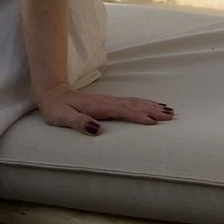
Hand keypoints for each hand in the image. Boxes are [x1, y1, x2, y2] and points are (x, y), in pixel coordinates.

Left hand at [35, 88, 171, 135]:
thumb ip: (79, 123)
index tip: (154, 122)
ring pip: (135, 102)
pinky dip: (144, 104)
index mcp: (99, 106)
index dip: (138, 117)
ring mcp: (109, 100)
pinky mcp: (109, 101)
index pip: (123, 112)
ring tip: (169, 111)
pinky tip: (152, 105)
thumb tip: (96, 129)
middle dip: (153, 110)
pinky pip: (131, 102)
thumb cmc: (57, 109)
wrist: (53, 93)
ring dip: (152, 106)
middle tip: (170, 116)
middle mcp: (107, 101)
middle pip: (134, 105)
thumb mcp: (63, 117)